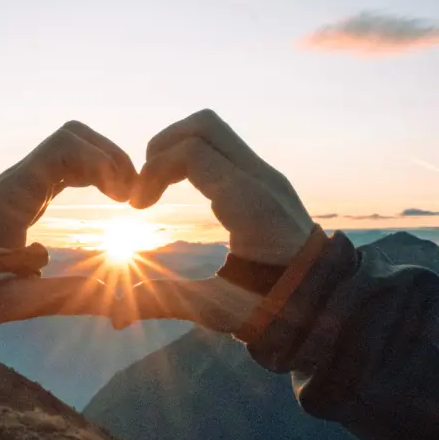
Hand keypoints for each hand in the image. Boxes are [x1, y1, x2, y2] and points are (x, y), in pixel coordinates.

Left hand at [0, 122, 136, 332]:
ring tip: (127, 197)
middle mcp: (19, 180)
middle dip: (110, 157)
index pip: (63, 146)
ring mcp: (24, 184)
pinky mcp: (28, 196)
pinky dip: (94, 174)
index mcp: (14, 194)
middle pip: (73, 137)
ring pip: (72, 148)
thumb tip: (110, 297)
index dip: (101, 161)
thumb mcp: (13, 302)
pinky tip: (110, 197)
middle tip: (132, 195)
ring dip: (104, 164)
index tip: (122, 197)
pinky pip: (67, 168)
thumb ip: (60, 297)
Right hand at [112, 109, 315, 335]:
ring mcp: (267, 175)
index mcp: (249, 204)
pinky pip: (224, 148)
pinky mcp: (266, 180)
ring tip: (159, 185)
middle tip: (145, 183)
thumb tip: (113, 314)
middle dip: (163, 145)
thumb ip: (165, 301)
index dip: (153, 171)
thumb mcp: (217, 309)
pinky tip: (182, 190)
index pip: (191, 152)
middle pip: (204, 124)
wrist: (326, 303)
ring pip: (215, 130)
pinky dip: (195, 157)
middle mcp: (261, 179)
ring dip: (179, 147)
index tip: (138, 207)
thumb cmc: (273, 308)